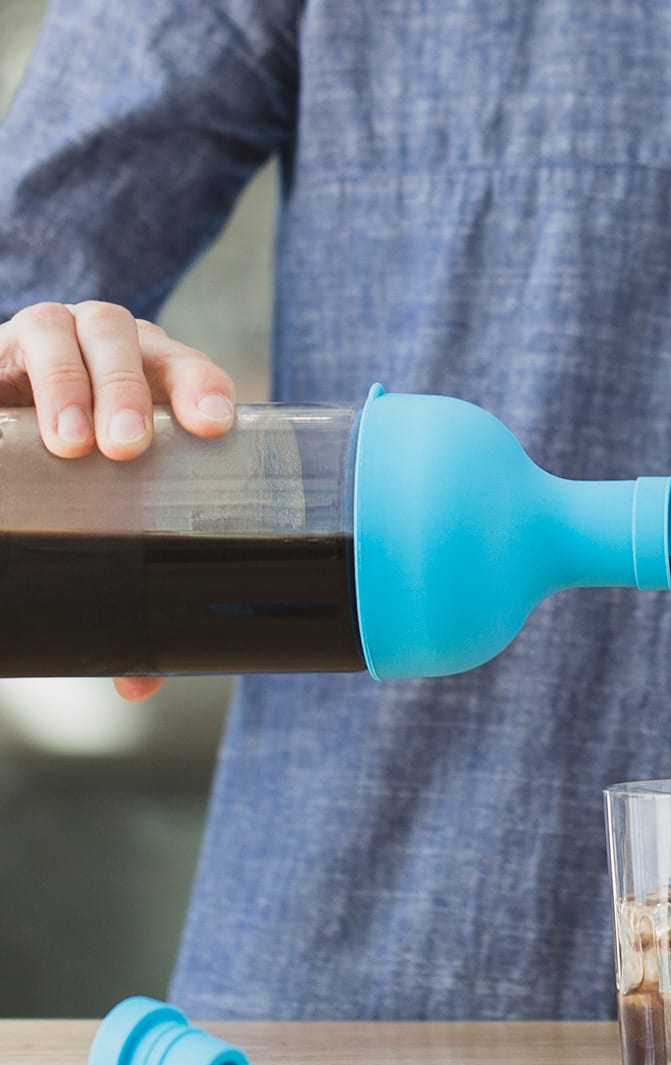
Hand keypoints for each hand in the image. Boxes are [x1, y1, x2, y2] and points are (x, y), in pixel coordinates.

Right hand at [0, 301, 237, 699]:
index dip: (204, 390)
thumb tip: (139, 685)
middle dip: (127, 392)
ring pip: (61, 335)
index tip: (213, 427)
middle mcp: (110, 348)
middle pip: (126, 346)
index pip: (193, 371)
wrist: (18, 415)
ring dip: (67, 381)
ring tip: (67, 442)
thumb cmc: (100, 475)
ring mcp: (49, 340)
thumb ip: (137, 581)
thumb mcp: (123, 512)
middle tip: (125, 448)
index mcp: (161, 378)